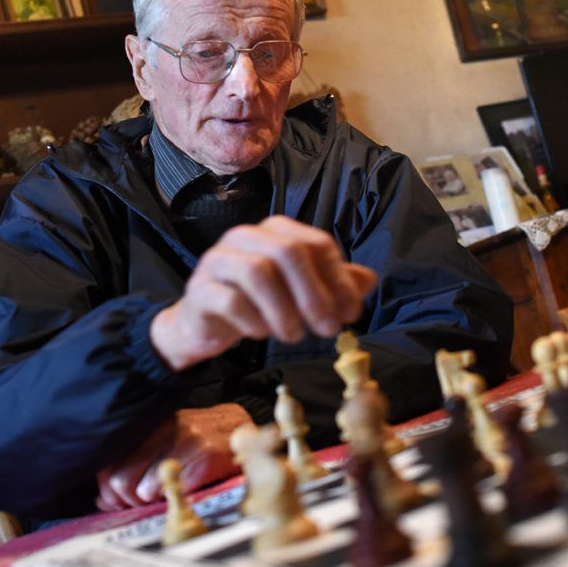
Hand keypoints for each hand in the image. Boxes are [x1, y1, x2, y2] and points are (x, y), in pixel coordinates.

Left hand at [95, 403, 250, 510]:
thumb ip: (131, 464)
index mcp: (147, 424)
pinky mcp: (203, 456)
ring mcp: (183, 441)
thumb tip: (102, 499)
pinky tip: (180, 490)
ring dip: (150, 501)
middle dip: (125, 501)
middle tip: (137, 503)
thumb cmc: (195, 438)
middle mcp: (162, 429)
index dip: (106, 489)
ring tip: (163, 494)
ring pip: (143, 490)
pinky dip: (171, 499)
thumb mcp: (160, 440)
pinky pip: (172, 492)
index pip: (109, 462)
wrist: (238, 426)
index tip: (114, 499)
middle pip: (120, 479)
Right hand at [151, 215, 376, 370]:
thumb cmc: (259, 302)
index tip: (351, 313)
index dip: (338, 279)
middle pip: (288, 252)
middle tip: (328, 329)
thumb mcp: (301, 291)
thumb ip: (335, 283)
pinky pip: (229, 300)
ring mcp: (219, 259)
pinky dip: (253, 321)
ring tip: (294, 335)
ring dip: (284, 310)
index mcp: (276, 230)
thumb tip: (368, 281)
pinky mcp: (199, 289)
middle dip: (314, 294)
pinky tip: (261, 334)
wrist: (206, 322)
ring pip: (257, 272)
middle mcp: (247, 236)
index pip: (316, 243)